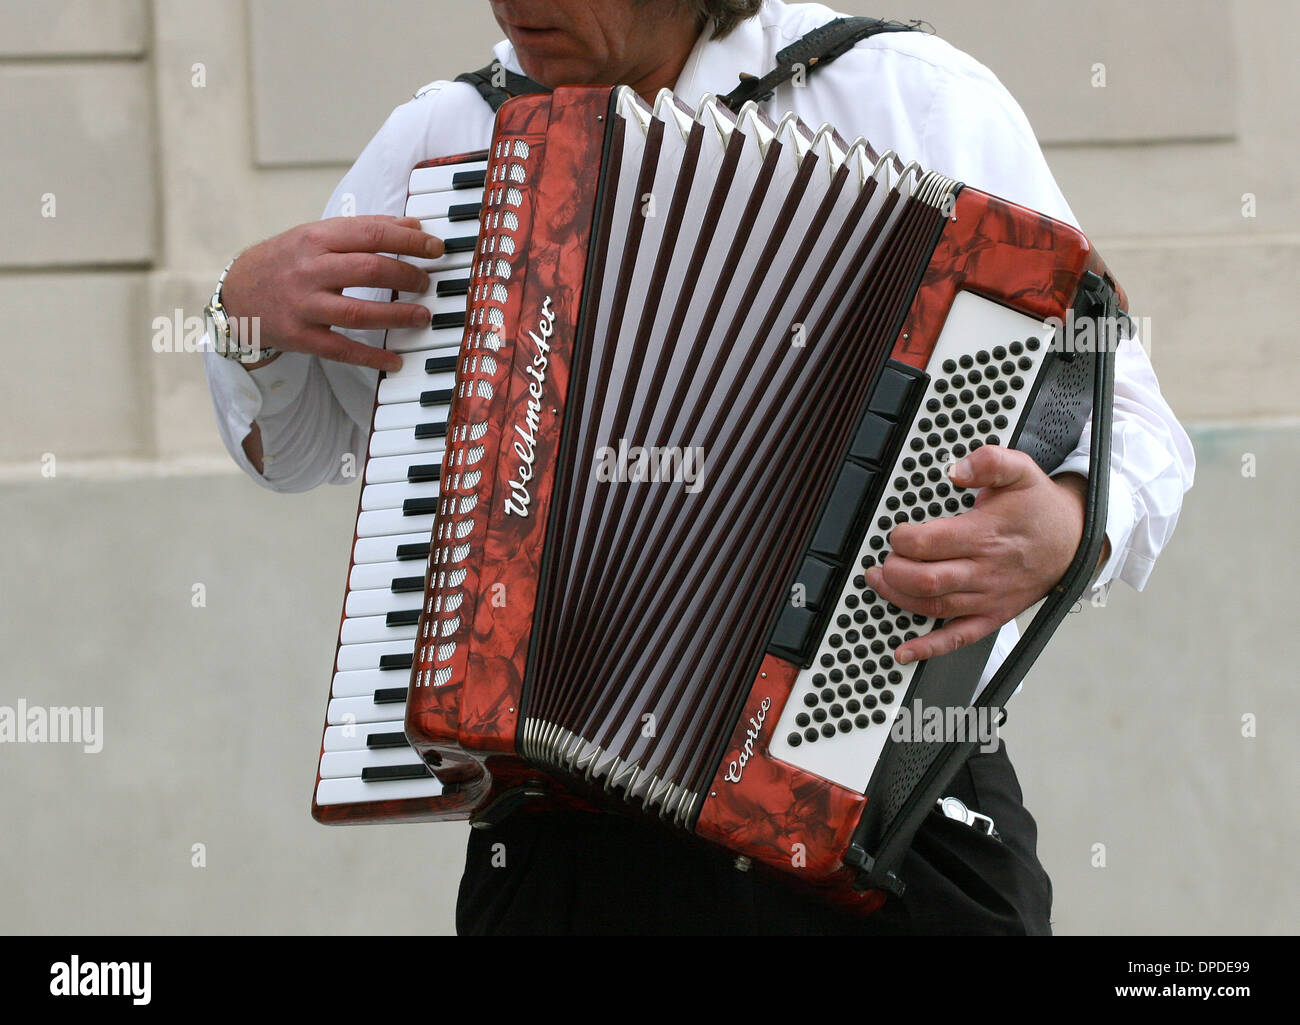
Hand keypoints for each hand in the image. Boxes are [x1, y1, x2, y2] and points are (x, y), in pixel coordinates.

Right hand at [221, 215, 444, 372]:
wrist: (237, 292)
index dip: (410, 240)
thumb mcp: (317, 235)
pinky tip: (396, 360)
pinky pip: (342, 349)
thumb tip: (413, 225)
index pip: (372, 234)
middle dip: (408, 276)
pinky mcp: (300, 337)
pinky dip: (372, 357)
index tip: (436, 248)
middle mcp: (310, 270)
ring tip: (423, 316)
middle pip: (369, 270)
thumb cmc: (286, 260)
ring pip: (359, 312)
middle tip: (428, 283)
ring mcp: (304, 305)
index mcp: (316, 237)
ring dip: (398, 316)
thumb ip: (363, 229)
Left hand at [864, 447, 1106, 665]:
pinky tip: (905, 651)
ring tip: (880, 583)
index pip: (930, 544)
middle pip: (927, 580)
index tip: (897, 533)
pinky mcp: (992, 616)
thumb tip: (957, 469)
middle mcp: (984, 571)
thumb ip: (989, 462)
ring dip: (899, 599)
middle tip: (884, 560)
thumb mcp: (1020, 470)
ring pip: (935, 607)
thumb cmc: (1040, 508)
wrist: (1075, 540)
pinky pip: (958, 637)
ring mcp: (988, 598)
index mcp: (985, 535)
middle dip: (895, 572)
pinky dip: (929, 648)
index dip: (903, 539)